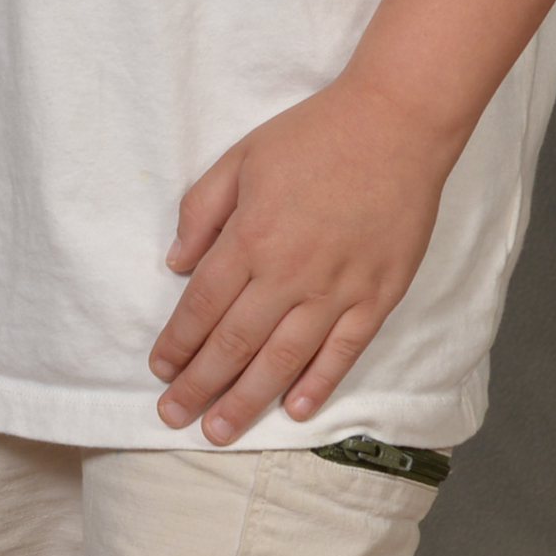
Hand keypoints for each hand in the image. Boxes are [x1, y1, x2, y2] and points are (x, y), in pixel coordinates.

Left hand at [147, 76, 456, 444]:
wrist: (396, 124)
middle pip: (234, 344)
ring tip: (219, 430)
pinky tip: (293, 409)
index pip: (202, 306)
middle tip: (173, 416)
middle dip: (199, 385)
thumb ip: (202, 211)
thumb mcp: (241, 157)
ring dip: (246, 399)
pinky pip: (342, 352)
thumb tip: (176, 264)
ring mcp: (337, 290)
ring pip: (282, 360)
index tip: (159, 370)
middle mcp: (289, 273)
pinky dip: (317, 384)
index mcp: (252, 237)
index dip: (177, 343)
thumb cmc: (316, 135)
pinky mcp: (377, 296)